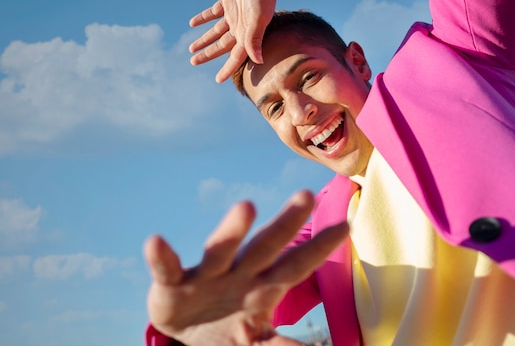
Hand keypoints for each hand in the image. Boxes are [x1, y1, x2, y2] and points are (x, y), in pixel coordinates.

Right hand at [144, 190, 348, 345]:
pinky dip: (161, 256)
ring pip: (220, 250)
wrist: (185, 331)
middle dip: (286, 225)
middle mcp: (238, 273)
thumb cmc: (230, 325)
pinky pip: (167, 268)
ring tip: (247, 207)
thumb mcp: (258, 340)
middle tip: (306, 196)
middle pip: (266, 247)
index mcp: (262, 286)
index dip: (320, 250)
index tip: (346, 228)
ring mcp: (206, 275)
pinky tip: (156, 241)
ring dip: (232, 231)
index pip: (297, 266)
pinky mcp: (171, 283)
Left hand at [188, 0, 286, 83]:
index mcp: (248, 33)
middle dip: (208, 54)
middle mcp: (241, 27)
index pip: (236, 57)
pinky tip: (192, 23)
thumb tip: (257, 61)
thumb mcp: (257, 16)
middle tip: (193, 62)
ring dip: (204, 40)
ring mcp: (234, 14)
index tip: (218, 80)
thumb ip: (254, 38)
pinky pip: (213, 13)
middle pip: (222, 46)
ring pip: (216, 32)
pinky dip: (203, 18)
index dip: (227, 69)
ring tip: (191, 49)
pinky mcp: (229, 1)